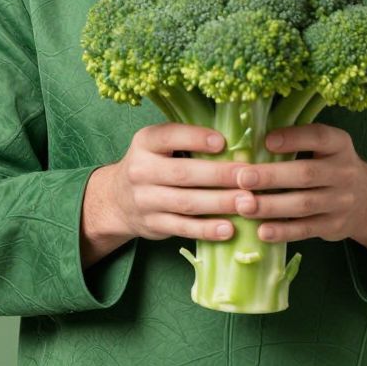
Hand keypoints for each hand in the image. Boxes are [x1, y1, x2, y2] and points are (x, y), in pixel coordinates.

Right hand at [80, 123, 247, 267]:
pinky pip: (183, 228)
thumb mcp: (158, 144)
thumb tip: (235, 137)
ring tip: (248, 202)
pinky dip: (207, 229)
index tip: (223, 142)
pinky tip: (229, 229)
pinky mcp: (153, 225)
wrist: (117, 199)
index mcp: (145, 142)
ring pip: (186, 203)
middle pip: (183, 173)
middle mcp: (141, 170)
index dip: (196, 138)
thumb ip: (186, 139)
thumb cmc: (153, 163)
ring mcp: (145, 200)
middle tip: (249, 176)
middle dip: (220, 175)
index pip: (169, 136)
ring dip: (220, 203)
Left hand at [232, 123, 366, 262]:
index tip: (266, 140)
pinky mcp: (334, 226)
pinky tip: (262, 231)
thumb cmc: (330, 165)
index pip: (319, 137)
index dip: (294, 138)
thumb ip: (298, 141)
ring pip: (304, 204)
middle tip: (242, 178)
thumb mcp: (325, 146)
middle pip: (306, 174)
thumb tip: (252, 140)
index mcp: (339, 144)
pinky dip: (283, 231)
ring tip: (244, 206)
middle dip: (272, 176)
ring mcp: (341, 201)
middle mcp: (343, 172)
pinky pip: (306, 230)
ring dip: (271, 206)